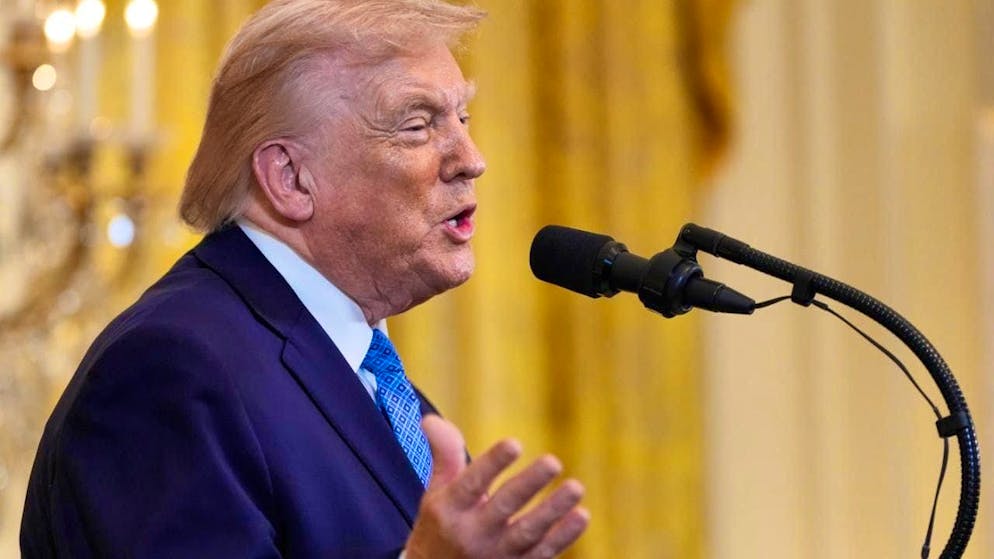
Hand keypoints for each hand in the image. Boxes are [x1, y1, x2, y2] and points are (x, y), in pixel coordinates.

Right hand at [404, 415, 588, 558]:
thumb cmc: (442, 527)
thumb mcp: (436, 493)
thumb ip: (444, 454)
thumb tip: (430, 418)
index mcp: (450, 509)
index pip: (471, 483)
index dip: (493, 463)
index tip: (514, 443)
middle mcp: (472, 534)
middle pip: (504, 507)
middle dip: (529, 484)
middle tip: (553, 461)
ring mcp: (495, 555)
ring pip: (528, 533)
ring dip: (553, 511)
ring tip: (576, 487)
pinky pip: (542, 554)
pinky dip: (563, 537)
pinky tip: (580, 515)